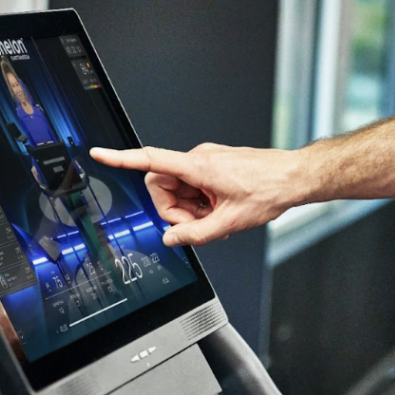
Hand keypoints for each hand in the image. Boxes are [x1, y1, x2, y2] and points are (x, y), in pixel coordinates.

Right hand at [90, 143, 308, 245]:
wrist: (294, 177)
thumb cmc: (269, 189)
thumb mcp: (230, 222)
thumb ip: (195, 234)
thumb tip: (171, 239)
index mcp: (197, 166)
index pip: (150, 160)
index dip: (121, 159)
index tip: (100, 155)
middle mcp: (198, 159)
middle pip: (162, 185)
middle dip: (174, 210)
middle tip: (198, 224)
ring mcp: (206, 162)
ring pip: (178, 189)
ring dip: (190, 209)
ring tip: (217, 219)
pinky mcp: (213, 166)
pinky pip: (193, 186)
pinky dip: (200, 204)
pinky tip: (220, 212)